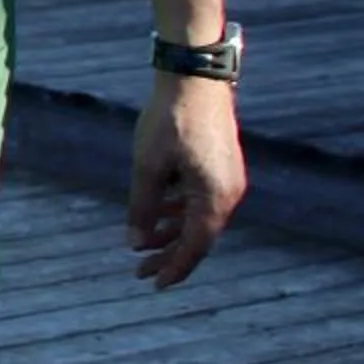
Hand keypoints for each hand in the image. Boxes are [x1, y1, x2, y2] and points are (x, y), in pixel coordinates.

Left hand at [126, 73, 245, 288]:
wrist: (195, 79)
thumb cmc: (169, 121)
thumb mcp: (147, 167)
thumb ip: (142, 207)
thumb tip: (135, 241)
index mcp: (215, 198)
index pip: (195, 247)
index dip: (174, 268)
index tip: (153, 284)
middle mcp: (228, 193)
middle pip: (198, 236)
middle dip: (168, 254)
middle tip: (139, 270)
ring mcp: (228, 180)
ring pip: (199, 218)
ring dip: (171, 232)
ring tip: (141, 244)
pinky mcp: (221, 167)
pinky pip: (201, 200)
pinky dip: (179, 210)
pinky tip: (157, 214)